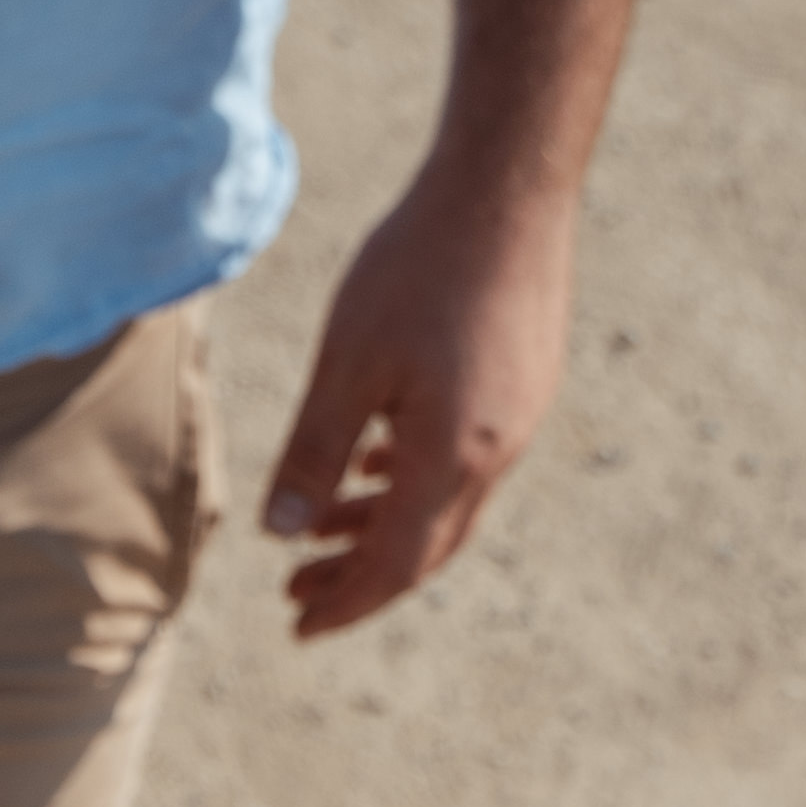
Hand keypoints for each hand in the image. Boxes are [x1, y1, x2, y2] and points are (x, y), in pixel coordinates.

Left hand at [259, 160, 581, 639]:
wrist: (511, 180)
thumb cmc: (420, 264)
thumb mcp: (346, 363)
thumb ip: (313, 454)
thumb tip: (280, 534)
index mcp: (452, 459)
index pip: (393, 566)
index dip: (343, 604)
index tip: (296, 627)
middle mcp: (497, 452)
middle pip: (424, 548)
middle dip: (358, 578)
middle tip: (297, 594)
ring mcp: (520, 416)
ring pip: (446, 504)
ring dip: (383, 525)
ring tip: (323, 530)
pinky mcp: (526, 381)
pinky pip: (468, 459)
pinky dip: (415, 479)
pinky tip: (378, 461)